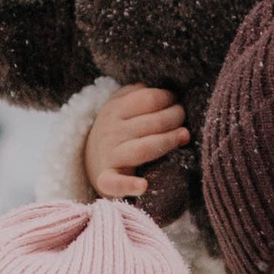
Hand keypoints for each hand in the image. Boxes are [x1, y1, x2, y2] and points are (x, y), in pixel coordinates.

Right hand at [83, 84, 188, 199]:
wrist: (89, 161)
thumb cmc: (117, 131)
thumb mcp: (120, 106)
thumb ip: (138, 93)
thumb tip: (166, 88)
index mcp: (115, 109)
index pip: (148, 99)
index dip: (168, 99)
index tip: (177, 102)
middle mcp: (111, 131)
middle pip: (151, 123)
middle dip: (174, 118)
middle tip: (184, 119)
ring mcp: (110, 155)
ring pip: (143, 148)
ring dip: (167, 142)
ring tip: (184, 137)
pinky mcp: (107, 179)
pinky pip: (116, 183)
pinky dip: (129, 185)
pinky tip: (143, 186)